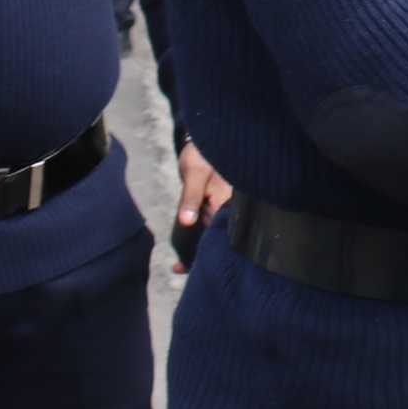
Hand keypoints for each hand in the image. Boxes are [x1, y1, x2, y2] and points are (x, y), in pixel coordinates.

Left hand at [173, 143, 230, 269]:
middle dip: (201, 256)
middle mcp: (229, 209)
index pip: (219, 235)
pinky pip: (210, 225)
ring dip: (199, 246)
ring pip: (214, 233)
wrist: (207, 139)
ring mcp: (223, 208)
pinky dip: (199, 235)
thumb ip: (190, 198)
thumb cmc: (203, 154)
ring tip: (180, 264)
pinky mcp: (217, 205)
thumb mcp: (194, 175)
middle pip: (218, 238)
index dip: (204, 252)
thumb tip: (187, 221)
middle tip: (178, 269)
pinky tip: (188, 245)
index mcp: (228, 204)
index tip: (184, 267)